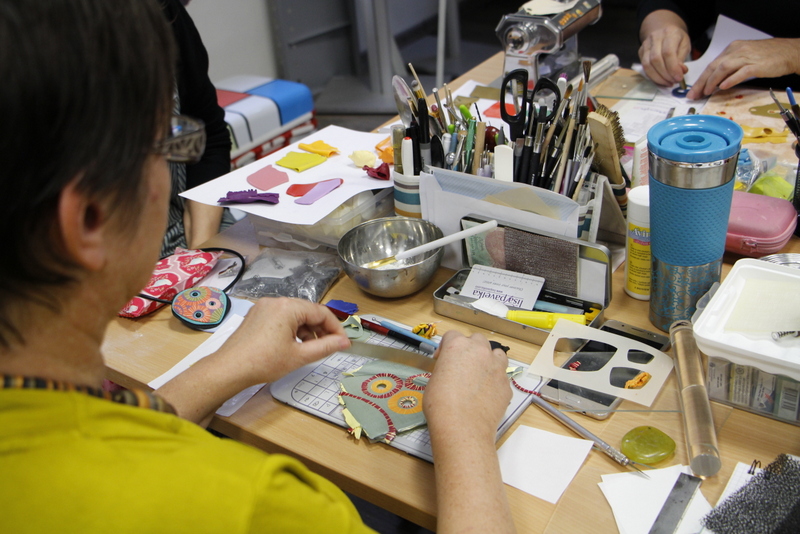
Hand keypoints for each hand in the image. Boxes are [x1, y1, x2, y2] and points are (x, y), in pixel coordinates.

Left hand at [216, 297, 349, 383]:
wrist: (229, 369)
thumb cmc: (265, 362)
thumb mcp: (300, 356)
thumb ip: (326, 347)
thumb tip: (345, 342)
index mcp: (288, 307)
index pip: (321, 312)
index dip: (336, 328)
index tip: (343, 343)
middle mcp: (276, 301)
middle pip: (308, 311)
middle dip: (321, 329)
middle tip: (329, 347)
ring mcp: (264, 307)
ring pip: (294, 315)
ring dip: (306, 330)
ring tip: (310, 349)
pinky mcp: (256, 315)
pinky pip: (281, 317)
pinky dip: (291, 329)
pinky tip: (293, 345)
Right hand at [423, 330, 515, 532]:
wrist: (462, 427)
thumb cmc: (440, 404)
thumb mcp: (434, 381)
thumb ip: (445, 369)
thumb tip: (451, 373)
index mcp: (457, 346)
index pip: (452, 336)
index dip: (445, 347)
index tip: (441, 360)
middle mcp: (480, 351)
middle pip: (477, 339)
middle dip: (470, 349)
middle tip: (462, 365)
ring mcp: (497, 367)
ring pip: (496, 353)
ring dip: (488, 359)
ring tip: (480, 375)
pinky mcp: (506, 384)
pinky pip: (502, 376)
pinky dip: (495, 380)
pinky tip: (487, 394)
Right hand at [638, 11, 690, 85]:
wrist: (663, 29)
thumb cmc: (676, 38)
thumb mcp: (685, 44)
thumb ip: (682, 58)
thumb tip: (680, 72)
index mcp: (669, 33)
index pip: (668, 53)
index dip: (673, 68)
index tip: (679, 78)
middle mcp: (655, 37)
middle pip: (656, 60)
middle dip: (665, 74)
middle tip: (673, 82)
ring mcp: (645, 44)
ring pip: (647, 65)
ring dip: (658, 78)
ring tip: (667, 83)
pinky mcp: (640, 52)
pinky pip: (644, 67)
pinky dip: (652, 77)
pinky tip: (660, 80)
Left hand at [687, 38, 799, 99]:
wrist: (788, 52)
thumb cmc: (767, 56)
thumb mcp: (744, 57)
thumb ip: (730, 67)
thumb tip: (716, 82)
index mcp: (732, 49)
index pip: (712, 64)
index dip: (701, 79)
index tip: (693, 91)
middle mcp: (737, 51)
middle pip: (714, 67)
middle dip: (701, 82)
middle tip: (693, 95)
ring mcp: (746, 57)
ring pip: (723, 68)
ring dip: (712, 82)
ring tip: (706, 92)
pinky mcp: (757, 65)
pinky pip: (740, 72)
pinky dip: (730, 80)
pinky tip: (723, 87)